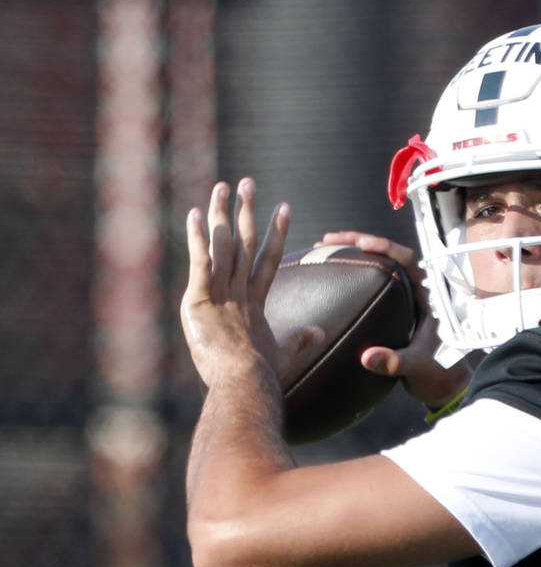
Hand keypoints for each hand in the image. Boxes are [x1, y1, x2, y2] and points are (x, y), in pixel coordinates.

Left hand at [181, 179, 290, 388]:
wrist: (246, 383)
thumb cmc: (263, 375)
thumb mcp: (284, 354)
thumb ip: (300, 338)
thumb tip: (321, 331)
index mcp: (255, 303)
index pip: (268, 260)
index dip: (276, 233)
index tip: (283, 206)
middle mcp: (240, 293)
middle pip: (245, 243)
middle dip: (247, 211)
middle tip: (248, 183)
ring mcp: (220, 295)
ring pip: (222, 247)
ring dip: (221, 214)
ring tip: (222, 187)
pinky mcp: (199, 301)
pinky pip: (199, 263)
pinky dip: (197, 239)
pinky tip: (194, 214)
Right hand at [317, 230, 470, 407]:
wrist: (442, 385)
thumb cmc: (438, 372)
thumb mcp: (419, 366)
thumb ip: (397, 362)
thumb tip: (367, 357)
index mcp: (428, 295)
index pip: (408, 259)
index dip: (385, 246)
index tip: (361, 243)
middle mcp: (414, 290)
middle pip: (386, 255)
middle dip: (357, 242)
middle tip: (326, 241)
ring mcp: (402, 297)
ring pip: (377, 265)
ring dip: (351, 255)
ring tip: (322, 249)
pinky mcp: (391, 307)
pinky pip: (370, 282)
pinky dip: (350, 275)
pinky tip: (329, 276)